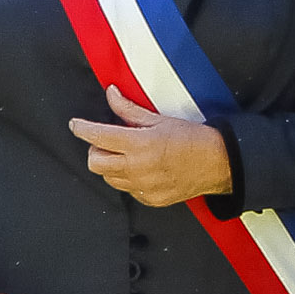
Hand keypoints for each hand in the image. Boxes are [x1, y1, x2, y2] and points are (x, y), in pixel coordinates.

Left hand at [69, 86, 234, 209]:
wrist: (218, 163)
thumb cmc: (192, 138)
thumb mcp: (160, 119)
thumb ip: (129, 110)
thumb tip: (111, 94)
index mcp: (139, 144)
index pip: (97, 136)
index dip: (82, 129)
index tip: (76, 125)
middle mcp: (138, 168)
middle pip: (95, 162)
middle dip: (95, 150)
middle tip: (106, 142)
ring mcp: (143, 186)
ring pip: (108, 178)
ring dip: (110, 165)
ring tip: (126, 156)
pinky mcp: (150, 199)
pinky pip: (127, 189)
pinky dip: (127, 178)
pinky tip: (142, 169)